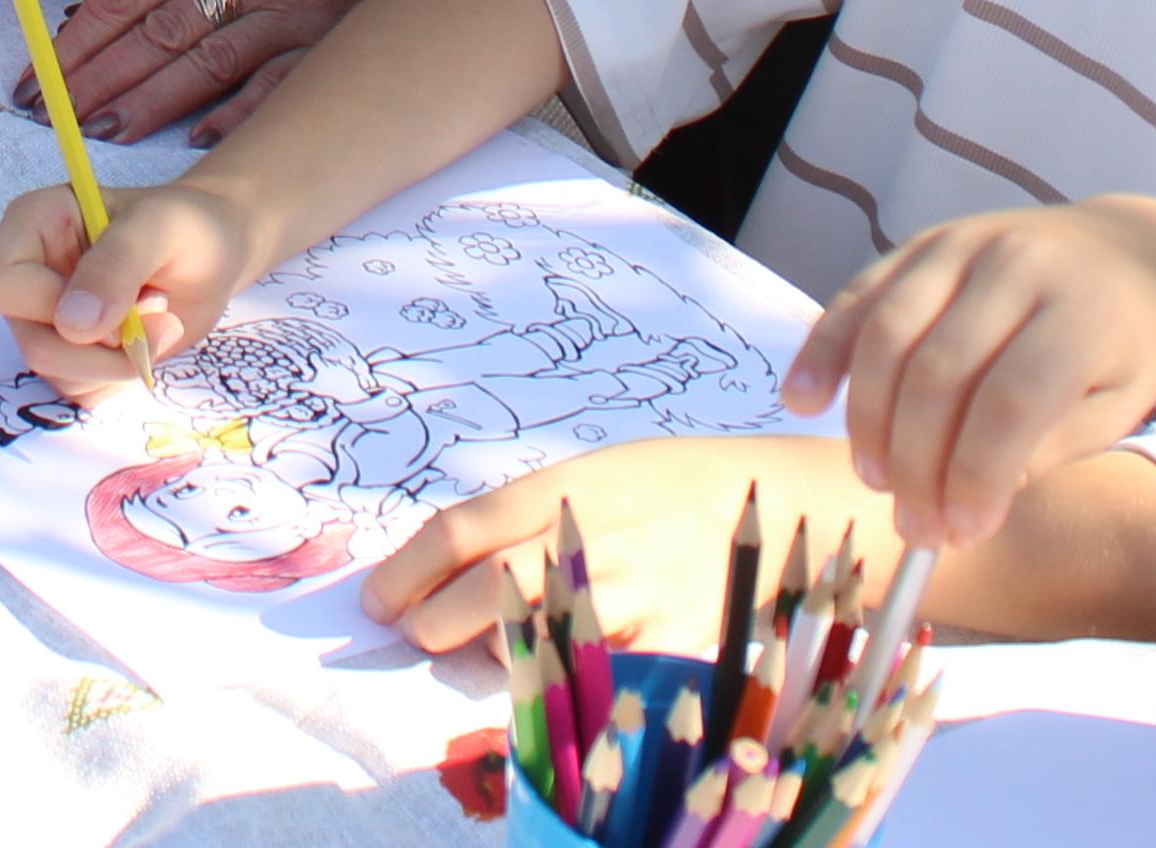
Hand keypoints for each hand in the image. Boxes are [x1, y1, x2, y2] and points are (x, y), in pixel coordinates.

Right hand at [0, 172, 272, 392]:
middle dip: (101, 347)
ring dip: (119, 362)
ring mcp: (45, 318)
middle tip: (157, 313)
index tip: (115, 306)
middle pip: (30, 341)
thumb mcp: (160, 229)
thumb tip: (72, 324)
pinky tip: (147, 341)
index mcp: (32, 225)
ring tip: (158, 318)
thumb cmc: (187, 226)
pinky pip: (80, 391)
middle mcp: (29, 275)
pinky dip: (121, 376)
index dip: (50, 307)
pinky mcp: (70, 354)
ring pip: (56, 374)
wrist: (214, 254)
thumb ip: (116, 265)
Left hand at [60, 0, 434, 141]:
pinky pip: (274, 84)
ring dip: (150, 100)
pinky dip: (234, 112)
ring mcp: (292, 8)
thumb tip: (99, 28)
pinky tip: (195, 137)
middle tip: (52, 112)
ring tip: (101, 128)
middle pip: (160, 29)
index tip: (40, 73)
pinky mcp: (326, 41)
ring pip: (208, 60)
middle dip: (99, 75)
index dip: (80, 37)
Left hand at [361, 434, 890, 653]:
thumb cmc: (675, 487)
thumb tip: (456, 564)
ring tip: (484, 649)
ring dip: (490, 653)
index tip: (378, 599)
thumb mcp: (598, 475)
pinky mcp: (665, 643)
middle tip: (416, 633)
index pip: (459, 530)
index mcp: (564, 487)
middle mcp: (587, 538)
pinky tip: (553, 672)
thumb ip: (530, 516)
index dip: (405, 570)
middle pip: (479, 589)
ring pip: (528, 637)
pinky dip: (559, 678)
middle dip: (431, 622)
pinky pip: (591, 675)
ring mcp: (628, 595)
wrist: (777, 506)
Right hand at [787, 205, 1155, 553]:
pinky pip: (859, 293)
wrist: (1130, 252)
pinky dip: (823, 348)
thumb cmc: (1124, 346)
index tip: (963, 532)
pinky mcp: (923, 242)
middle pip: (940, 371)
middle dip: (917, 460)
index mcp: (1081, 314)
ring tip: (874, 478)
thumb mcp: (1116, 408)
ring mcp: (963, 245)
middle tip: (914, 524)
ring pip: (889, 331)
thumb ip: (1047, 449)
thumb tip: (968, 498)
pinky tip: (803, 400)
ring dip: (867, 416)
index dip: (977, 473)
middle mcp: (1017, 266)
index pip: (1011, 401)